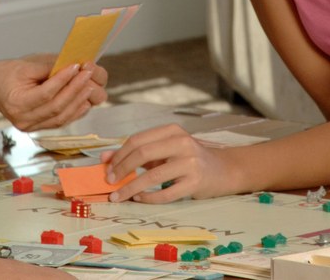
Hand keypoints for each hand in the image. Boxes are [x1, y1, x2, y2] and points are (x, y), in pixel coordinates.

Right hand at [0, 55, 100, 131]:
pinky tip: (84, 100)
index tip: (76, 66)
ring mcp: (30, 127)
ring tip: (89, 85)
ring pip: (61, 118)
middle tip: (88, 74)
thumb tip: (72, 66)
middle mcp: (23, 120)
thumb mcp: (24, 65)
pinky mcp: (38, 128)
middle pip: (56, 107)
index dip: (63, 80)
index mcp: (16, 103)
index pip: (46, 93)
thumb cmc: (7, 73)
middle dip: (75, 90)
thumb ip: (48, 68)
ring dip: (78, 101)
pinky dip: (74, 112)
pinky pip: (60, 122)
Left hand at [100, 123, 230, 204]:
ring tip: (117, 196)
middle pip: (142, 153)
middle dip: (121, 169)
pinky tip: (139, 199)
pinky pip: (165, 194)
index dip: (119, 155)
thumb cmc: (189, 159)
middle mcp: (182, 143)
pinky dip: (148, 198)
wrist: (224, 170)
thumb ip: (137, 152)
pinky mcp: (196, 183)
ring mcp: (190, 163)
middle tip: (110, 182)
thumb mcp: (165, 150)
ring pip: (152, 176)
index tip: (107, 168)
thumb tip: (105, 158)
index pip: (137, 140)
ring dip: (130, 188)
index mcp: (172, 131)